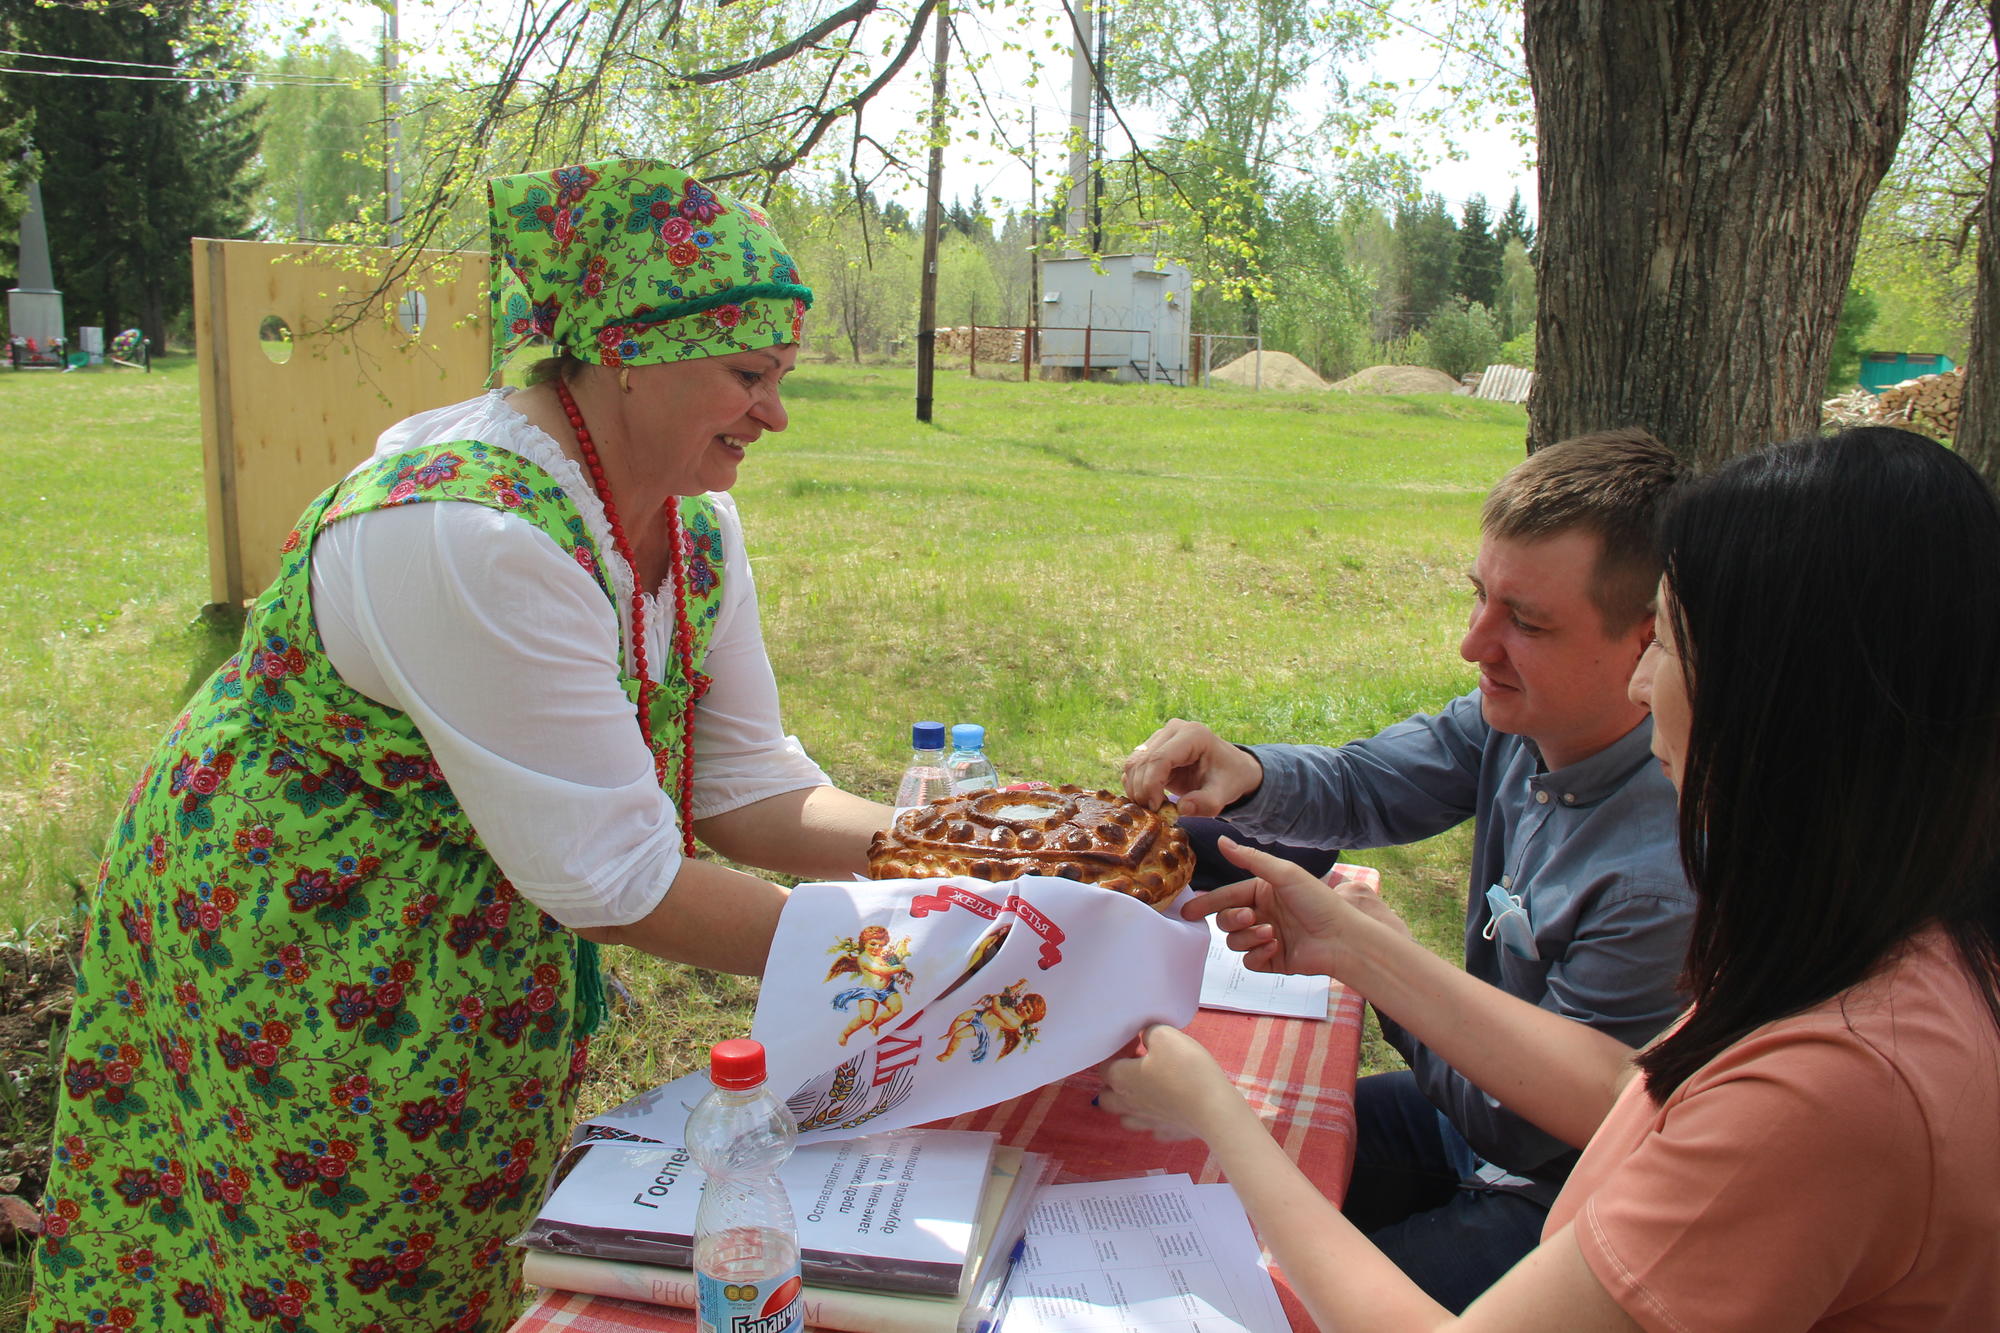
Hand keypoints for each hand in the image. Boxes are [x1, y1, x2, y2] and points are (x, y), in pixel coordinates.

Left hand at [1098, 1025, 1245, 1141]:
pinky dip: (1155, 1117)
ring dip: (1131, 1103)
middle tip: (1136, 1066)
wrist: (1215, 1110)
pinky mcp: (1167, 1133)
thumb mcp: (1166, 1035)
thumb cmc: (1186, 1069)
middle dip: (1116, 1081)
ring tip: (1149, 1088)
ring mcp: (1147, 1123)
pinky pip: (1152, 1127)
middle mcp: (1128, 1104)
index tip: (1137, 1041)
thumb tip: (1145, 1036)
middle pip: (1107, 1097)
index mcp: (1122, 1079)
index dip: (1118, 1050)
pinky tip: (1169, 1107)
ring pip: (1126, 1116)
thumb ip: (1149, 1031)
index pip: (1104, 1065)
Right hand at [1121, 719, 1263, 815]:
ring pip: (1134, 763)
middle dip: (1142, 790)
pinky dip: (1136, 785)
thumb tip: (1181, 808)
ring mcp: (1161, 736)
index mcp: (1193, 735)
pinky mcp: (1153, 748)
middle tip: (1153, 813)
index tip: (1156, 808)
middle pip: (1143, 760)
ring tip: (1153, 808)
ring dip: (1137, 789)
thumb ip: (1207, 803)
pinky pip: (1134, 767)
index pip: (1160, 758)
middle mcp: (1173, 730)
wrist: (1230, 769)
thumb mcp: (1225, 793)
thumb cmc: (1229, 778)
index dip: (1151, 785)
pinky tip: (1150, 800)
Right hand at [1181, 839, 1399, 979]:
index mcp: (1263, 892)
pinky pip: (1249, 961)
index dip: (1207, 902)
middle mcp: (1263, 914)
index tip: (1188, 912)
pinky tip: (1275, 947)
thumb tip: (1220, 840)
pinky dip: (1258, 954)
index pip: (1227, 896)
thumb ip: (1249, 858)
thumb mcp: (1284, 873)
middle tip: (1250, 917)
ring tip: (1272, 933)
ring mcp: (1266, 938)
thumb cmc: (1318, 902)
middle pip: (1226, 920)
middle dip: (1234, 919)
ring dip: (1249, 937)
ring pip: (1235, 942)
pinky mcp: (1273, 960)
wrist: (1342, 938)